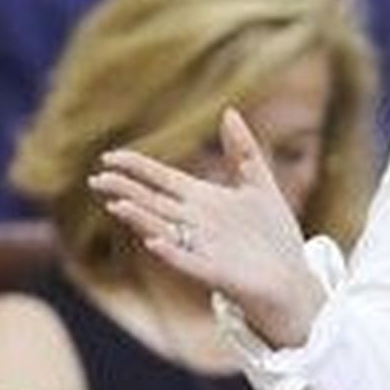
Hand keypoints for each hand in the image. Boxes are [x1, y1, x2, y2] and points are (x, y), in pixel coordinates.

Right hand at [90, 107, 320, 346]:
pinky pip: (189, 263)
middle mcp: (196, 224)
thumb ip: (243, 151)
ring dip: (141, 219)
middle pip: (154, 203)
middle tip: (97, 180)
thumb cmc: (273, 235)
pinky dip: (171, 253)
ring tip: (116, 206)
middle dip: (126, 192)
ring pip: (164, 231)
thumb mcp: (260, 186)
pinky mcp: (217, 274)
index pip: (162, 180)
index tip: (108, 156)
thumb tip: (229, 110)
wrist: (293, 279)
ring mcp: (203, 249)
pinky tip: (154, 242)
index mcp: (203, 201)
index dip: (136, 168)